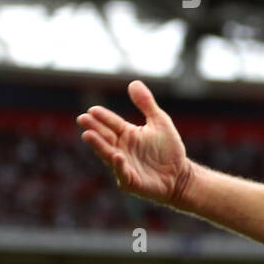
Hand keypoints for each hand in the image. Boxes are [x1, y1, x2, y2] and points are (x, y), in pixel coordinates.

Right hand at [76, 80, 192, 206]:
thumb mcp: (160, 122)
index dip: (103, 117)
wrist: (180, 175)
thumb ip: (147, 104)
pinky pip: (123, 172)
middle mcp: (121, 148)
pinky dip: (119, 165)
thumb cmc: (169, 150)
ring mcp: (124, 165)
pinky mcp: (131, 180)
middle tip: (83, 119)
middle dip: (94, 128)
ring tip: (88, 135)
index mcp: (127, 134)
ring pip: (108, 154)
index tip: (92, 110)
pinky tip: (117, 156)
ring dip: (99, 145)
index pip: (112, 123)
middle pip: (105, 137)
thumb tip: (133, 82)